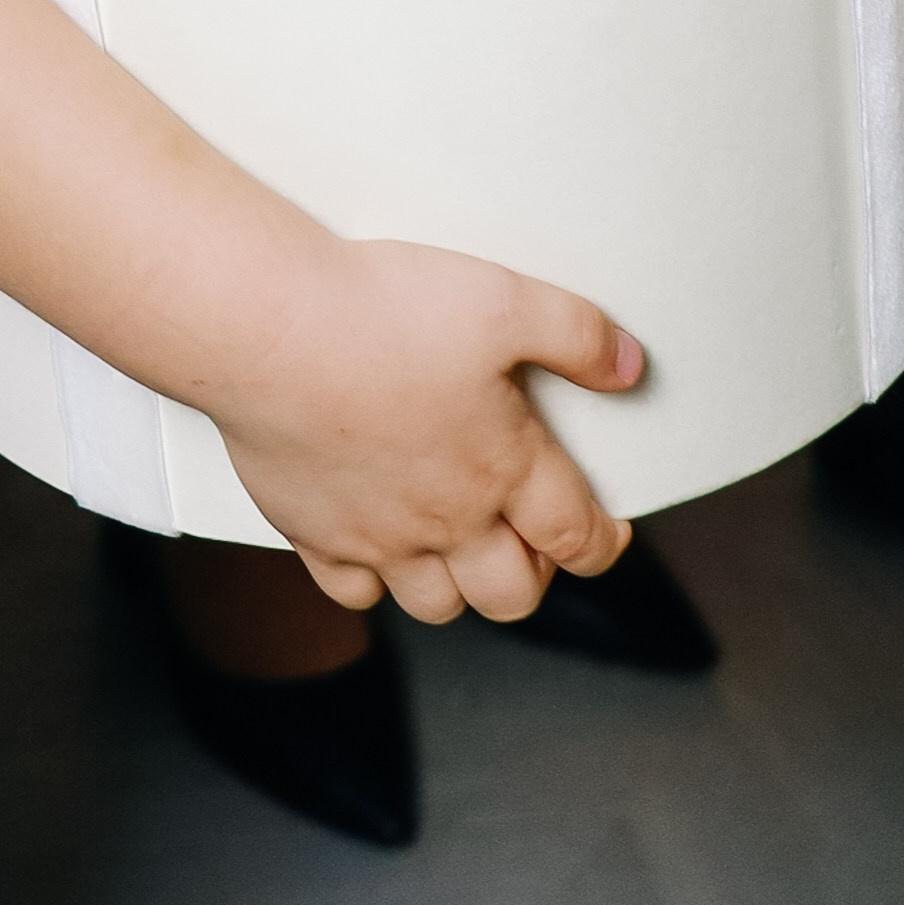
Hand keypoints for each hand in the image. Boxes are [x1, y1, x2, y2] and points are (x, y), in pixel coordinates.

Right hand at [214, 238, 641, 626]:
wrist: (272, 329)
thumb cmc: (383, 311)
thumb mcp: (505, 299)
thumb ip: (579, 336)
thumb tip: (631, 370)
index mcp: (504, 468)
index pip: (577, 537)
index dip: (603, 544)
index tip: (607, 535)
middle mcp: (448, 519)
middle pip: (512, 593)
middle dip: (534, 574)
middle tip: (532, 539)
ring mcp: (378, 535)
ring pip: (437, 605)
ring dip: (459, 586)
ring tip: (459, 544)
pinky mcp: (313, 531)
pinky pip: (353, 591)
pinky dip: (372, 581)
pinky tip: (376, 543)